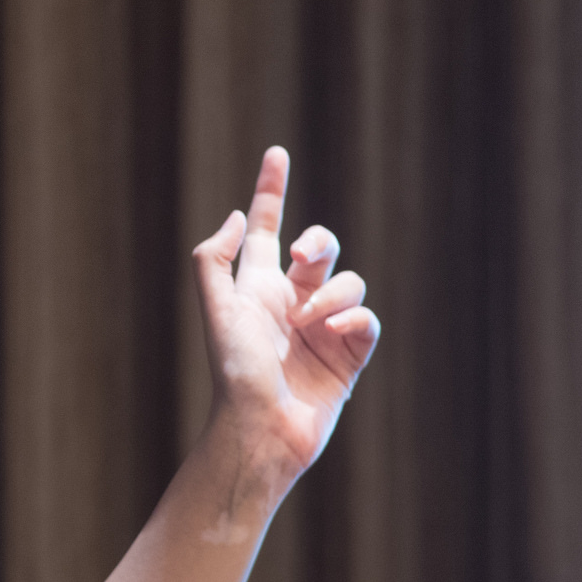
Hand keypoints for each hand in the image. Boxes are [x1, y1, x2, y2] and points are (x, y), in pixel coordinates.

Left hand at [191, 146, 379, 507]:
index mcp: (258, 286)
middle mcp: (292, 301)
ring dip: (330, 293)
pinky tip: (333, 334)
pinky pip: (366, 319)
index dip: (271, 189)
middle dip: (319, 241)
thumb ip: (214, 258)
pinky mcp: (349, 354)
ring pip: (349, 281)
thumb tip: (237, 216)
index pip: (268, 227)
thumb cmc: (234, 371)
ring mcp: (324, 327)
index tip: (276, 153)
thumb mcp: (217, 309)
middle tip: (304, 256)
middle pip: (321, 246)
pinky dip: (352, 319)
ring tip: (308, 322)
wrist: (261, 427)